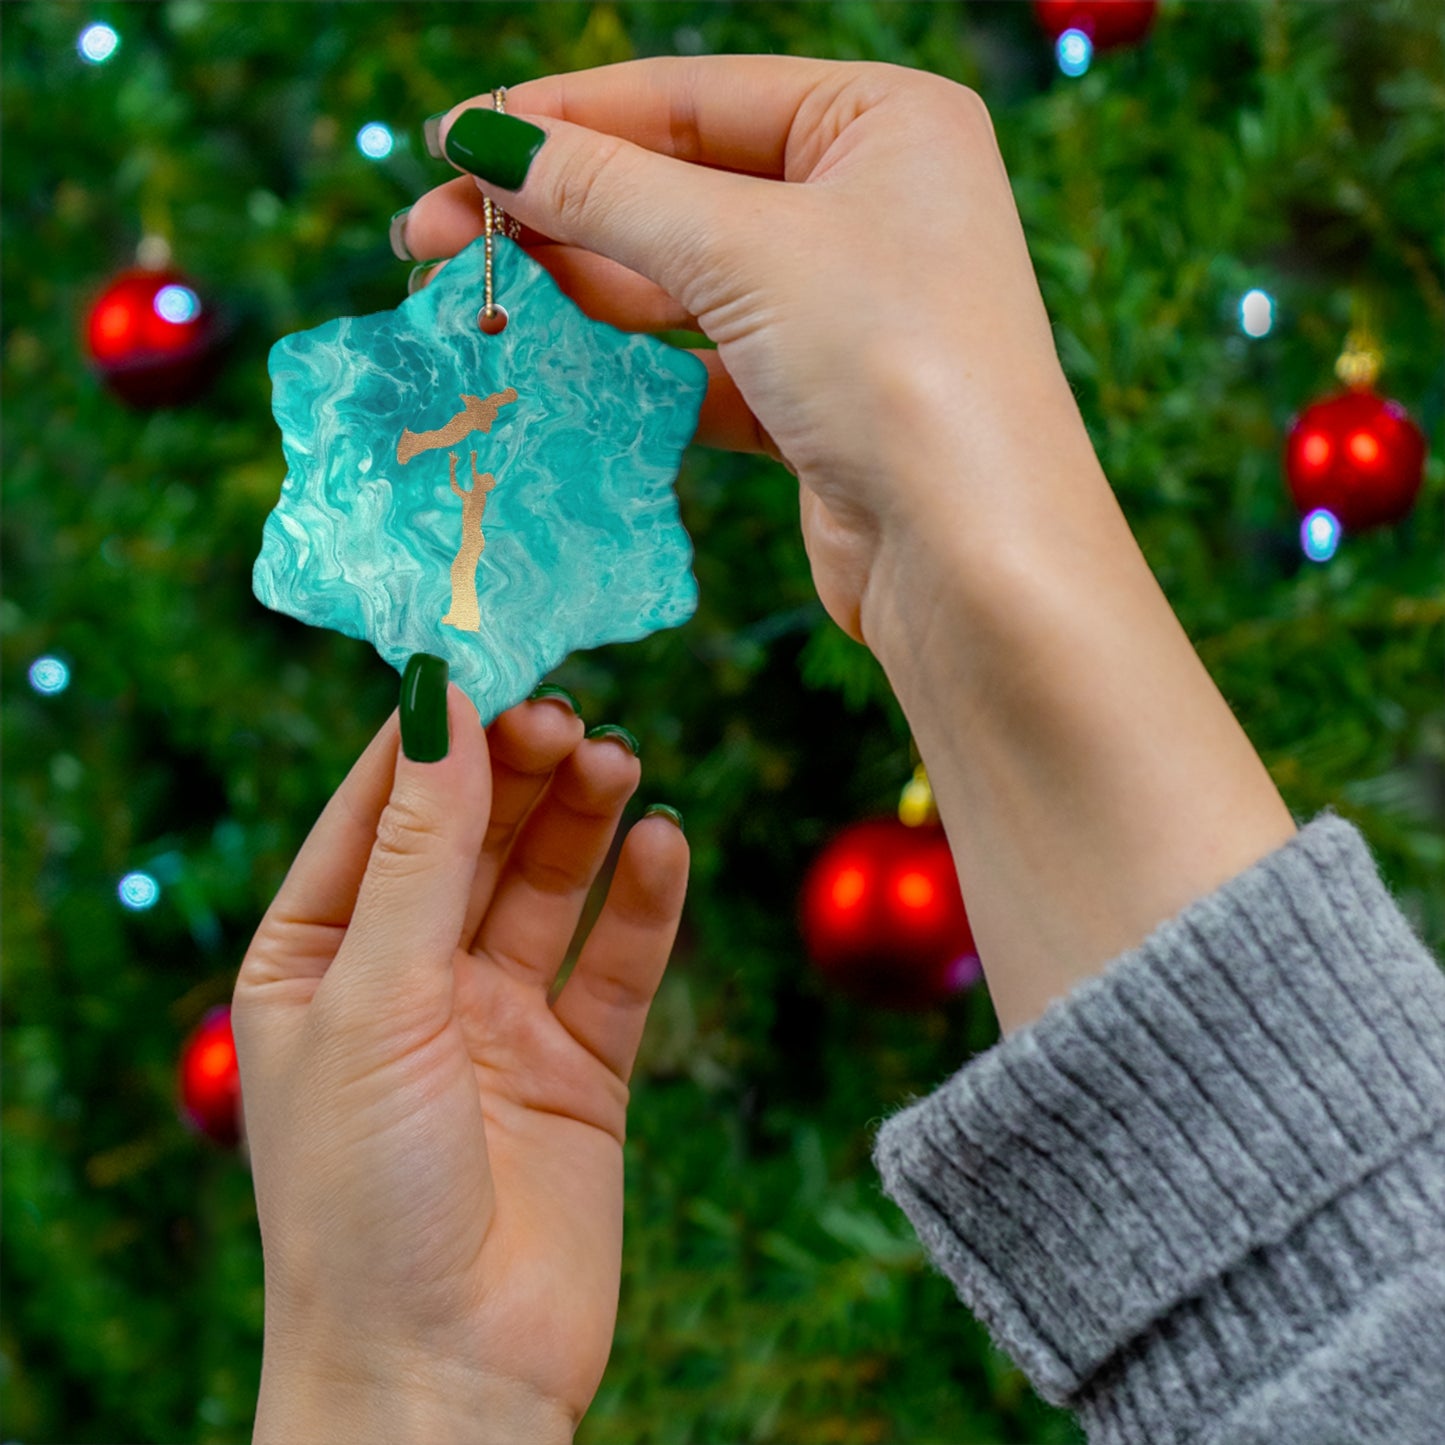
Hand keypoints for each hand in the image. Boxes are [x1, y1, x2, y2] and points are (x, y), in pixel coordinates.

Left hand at [232, 685, 686, 1440]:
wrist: (446, 1378)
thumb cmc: (364, 1196)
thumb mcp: (376, 999)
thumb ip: (419, 851)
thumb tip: (439, 703)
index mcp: (319, 958)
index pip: (377, 811)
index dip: (432, 734)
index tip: (488, 657)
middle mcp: (408, 979)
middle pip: (473, 837)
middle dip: (519, 771)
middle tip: (571, 716)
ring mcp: (498, 1022)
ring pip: (549, 886)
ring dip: (584, 820)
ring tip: (621, 762)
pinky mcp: (580, 1067)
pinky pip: (617, 962)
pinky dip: (644, 902)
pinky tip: (664, 844)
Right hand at [404, 59, 1294, 1037]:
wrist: (974, 560)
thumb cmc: (894, 365)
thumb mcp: (743, 252)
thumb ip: (606, 191)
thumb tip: (484, 140)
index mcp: (883, 121)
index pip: (690, 96)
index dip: (563, 117)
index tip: (450, 141)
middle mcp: (871, 203)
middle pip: (679, 184)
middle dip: (554, 208)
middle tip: (430, 237)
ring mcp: (845, 307)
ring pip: (684, 278)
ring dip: (580, 284)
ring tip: (471, 295)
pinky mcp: (817, 399)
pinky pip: (703, 360)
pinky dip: (630, 362)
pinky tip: (549, 360)